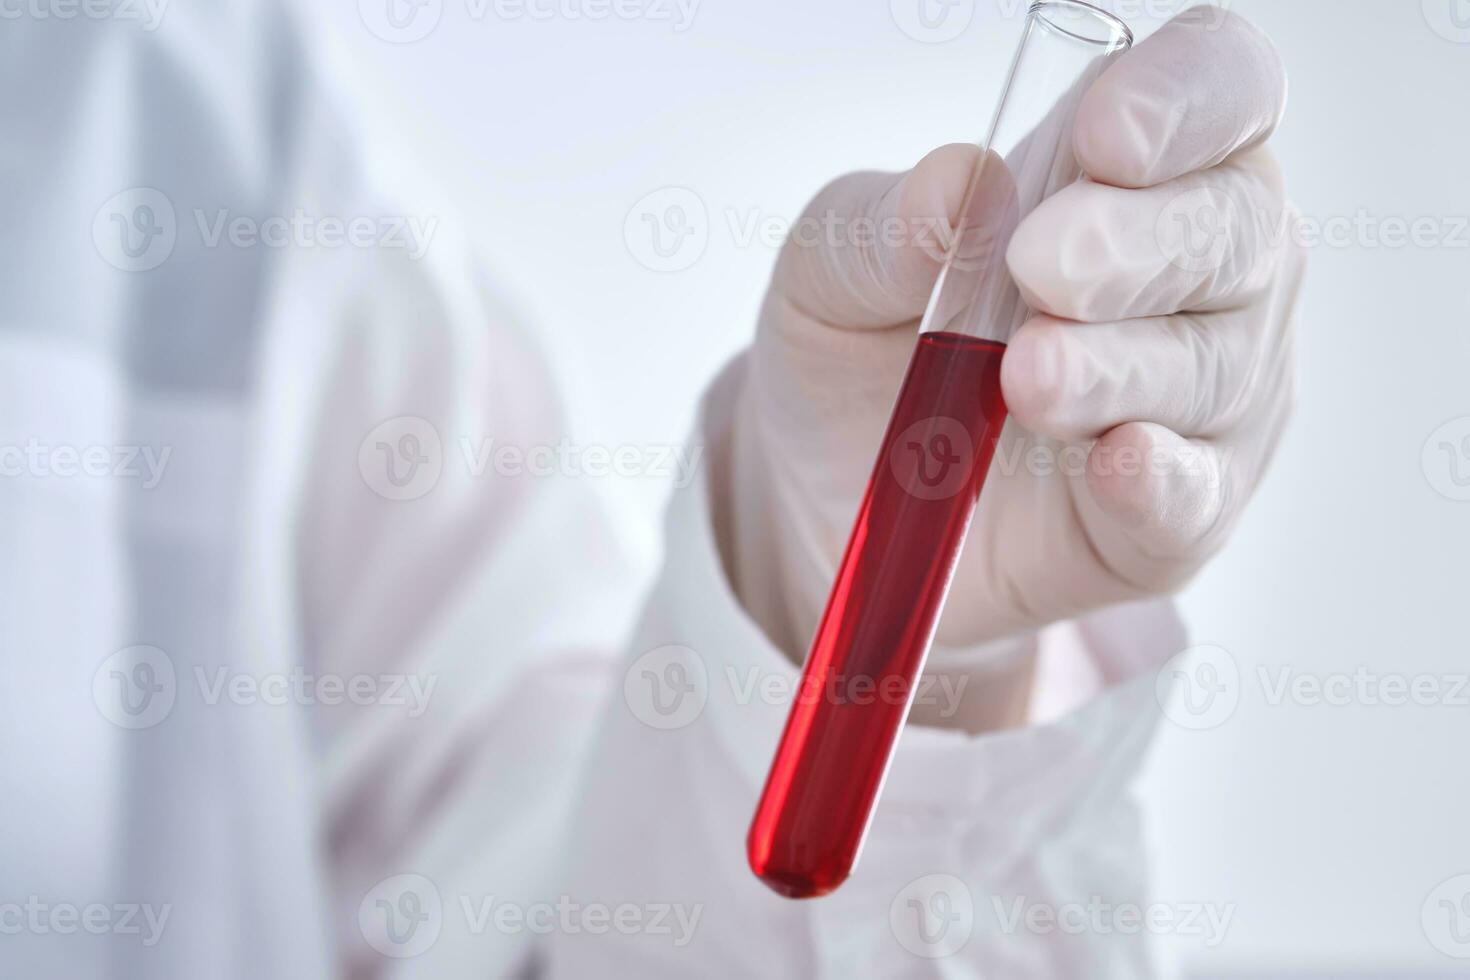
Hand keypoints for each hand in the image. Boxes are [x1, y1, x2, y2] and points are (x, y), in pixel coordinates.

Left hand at [729, 9, 1302, 679]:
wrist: (838, 501)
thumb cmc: (862, 355)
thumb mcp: (829, 276)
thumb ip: (885, 226)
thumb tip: (959, 185)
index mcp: (1129, 172)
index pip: (1224, 90)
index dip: (1188, 98)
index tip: (1103, 138)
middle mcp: (1196, 274)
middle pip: (1236, 226)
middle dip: (1138, 242)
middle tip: (1034, 267)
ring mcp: (1204, 398)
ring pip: (1215, 365)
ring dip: (1120, 365)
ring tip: (1025, 377)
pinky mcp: (1179, 512)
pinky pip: (1195, 493)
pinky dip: (1157, 477)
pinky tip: (1114, 460)